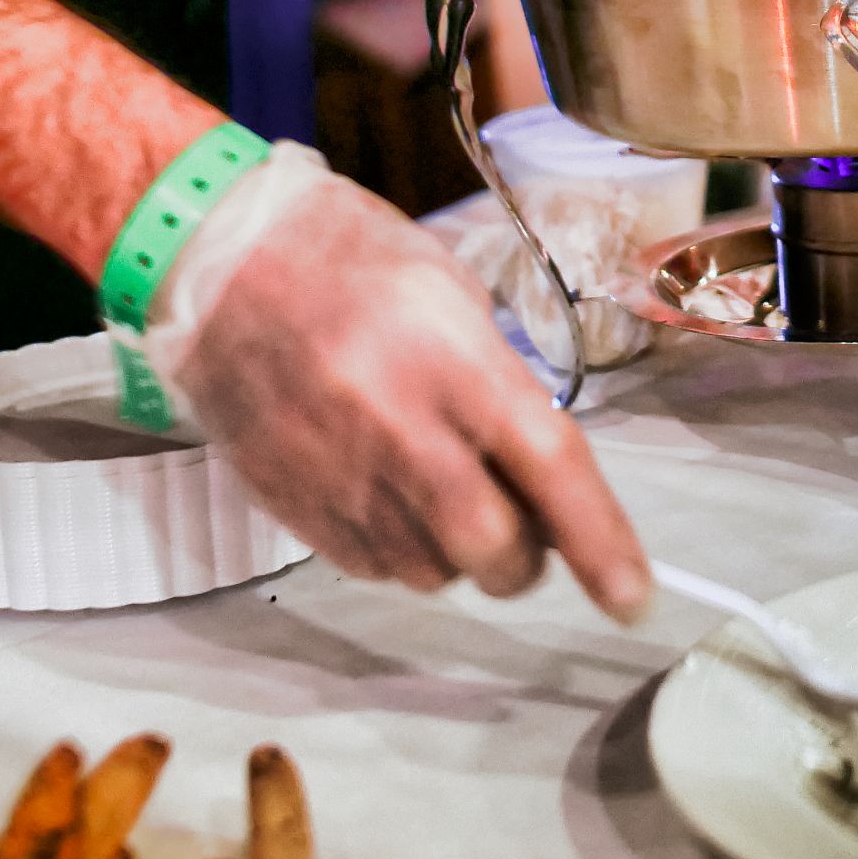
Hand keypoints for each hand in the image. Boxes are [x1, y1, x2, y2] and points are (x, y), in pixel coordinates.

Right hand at [160, 153, 651, 618]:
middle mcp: (399, 428)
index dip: (601, 541)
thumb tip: (543, 473)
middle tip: (523, 523)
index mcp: (454, 362)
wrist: (223, 263)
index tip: (634, 597)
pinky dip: (402, 548)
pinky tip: (389, 489)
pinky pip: (374, 566)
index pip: (549, 467)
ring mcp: (340, 476)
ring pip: (433, 572)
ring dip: (460, 552)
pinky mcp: (293, 506)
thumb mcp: (453, 299)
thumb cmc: (350, 261)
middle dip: (524, 557)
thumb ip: (501, 388)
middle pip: (492, 548)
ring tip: (440, 485)